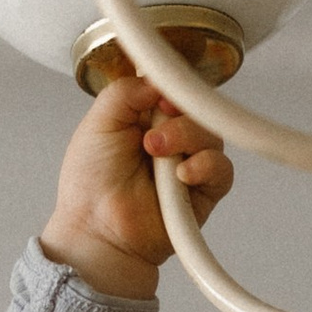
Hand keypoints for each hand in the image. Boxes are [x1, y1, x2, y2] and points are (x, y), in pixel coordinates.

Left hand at [41, 69, 233, 298]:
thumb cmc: (90, 187)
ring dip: (186, 138)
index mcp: (146, 119)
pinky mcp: (203, 193)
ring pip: (212, 135)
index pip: (175, 90)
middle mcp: (171, 139)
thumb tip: (157, 79)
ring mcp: (189, 164)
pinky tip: (181, 174)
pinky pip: (222, 170)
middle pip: (198, 109)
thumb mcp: (98, 123)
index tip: (159, 93)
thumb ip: (126, 92)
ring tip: (156, 152)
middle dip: (178, 115)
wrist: (96, 232)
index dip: (173, 87)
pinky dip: (205, 167)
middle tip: (151, 131)